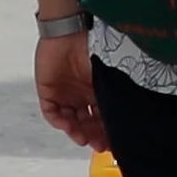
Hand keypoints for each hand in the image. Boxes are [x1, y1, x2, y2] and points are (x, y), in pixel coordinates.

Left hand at [33, 31, 104, 150]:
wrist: (70, 31)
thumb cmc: (94, 48)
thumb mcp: (109, 75)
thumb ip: (116, 95)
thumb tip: (129, 118)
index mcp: (97, 91)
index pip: (102, 117)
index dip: (107, 131)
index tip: (113, 143)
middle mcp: (81, 95)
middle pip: (86, 122)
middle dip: (93, 135)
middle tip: (99, 146)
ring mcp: (64, 94)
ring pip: (70, 120)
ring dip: (76, 132)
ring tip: (83, 139)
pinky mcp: (47, 92)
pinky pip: (52, 113)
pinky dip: (59, 122)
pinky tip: (68, 126)